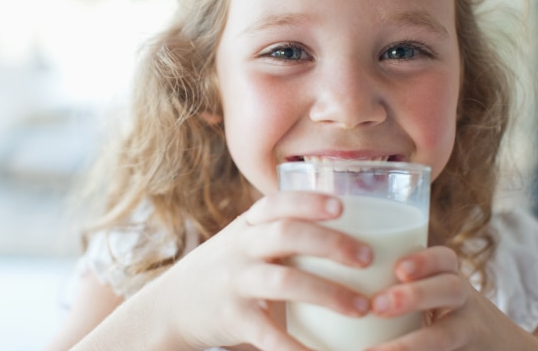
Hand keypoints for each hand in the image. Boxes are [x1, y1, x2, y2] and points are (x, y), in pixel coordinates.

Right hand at [147, 191, 373, 350]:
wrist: (170, 308)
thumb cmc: (223, 272)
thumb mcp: (242, 243)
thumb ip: (279, 234)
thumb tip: (343, 229)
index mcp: (247, 226)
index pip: (277, 203)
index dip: (309, 202)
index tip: (343, 206)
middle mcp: (239, 249)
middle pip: (286, 235)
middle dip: (330, 243)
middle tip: (368, 258)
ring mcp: (234, 283)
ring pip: (284, 282)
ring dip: (327, 293)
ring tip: (361, 307)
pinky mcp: (232, 318)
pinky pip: (269, 334)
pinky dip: (298, 347)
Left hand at [366, 246, 537, 350]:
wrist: (497, 349)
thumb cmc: (436, 315)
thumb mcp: (422, 294)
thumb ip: (381, 285)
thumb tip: (305, 275)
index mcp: (445, 278)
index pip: (444, 259)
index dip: (424, 260)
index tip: (398, 269)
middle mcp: (463, 303)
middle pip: (451, 290)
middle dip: (415, 296)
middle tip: (377, 305)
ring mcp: (469, 331)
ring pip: (449, 334)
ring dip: (412, 343)